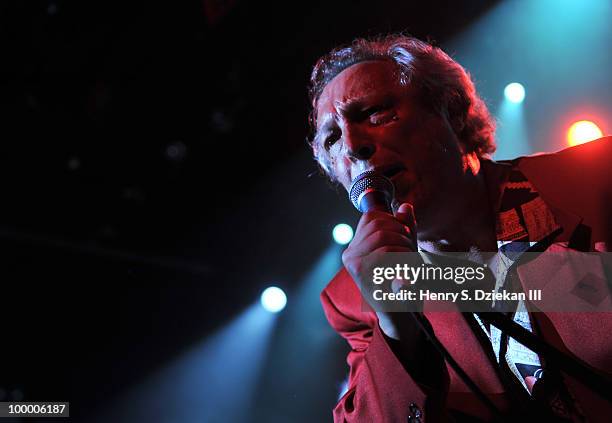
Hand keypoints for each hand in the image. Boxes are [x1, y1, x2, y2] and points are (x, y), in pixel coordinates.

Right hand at [342, 203, 420, 339]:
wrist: (402, 317)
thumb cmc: (403, 282)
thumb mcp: (405, 249)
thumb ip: (404, 228)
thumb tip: (406, 207)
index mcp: (355, 247)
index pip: (373, 217)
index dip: (395, 222)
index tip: (405, 239)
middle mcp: (350, 255)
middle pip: (380, 226)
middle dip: (403, 236)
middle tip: (412, 255)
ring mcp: (356, 267)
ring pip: (386, 240)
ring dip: (407, 251)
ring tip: (410, 267)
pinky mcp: (365, 279)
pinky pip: (387, 258)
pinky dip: (402, 266)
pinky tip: (406, 279)